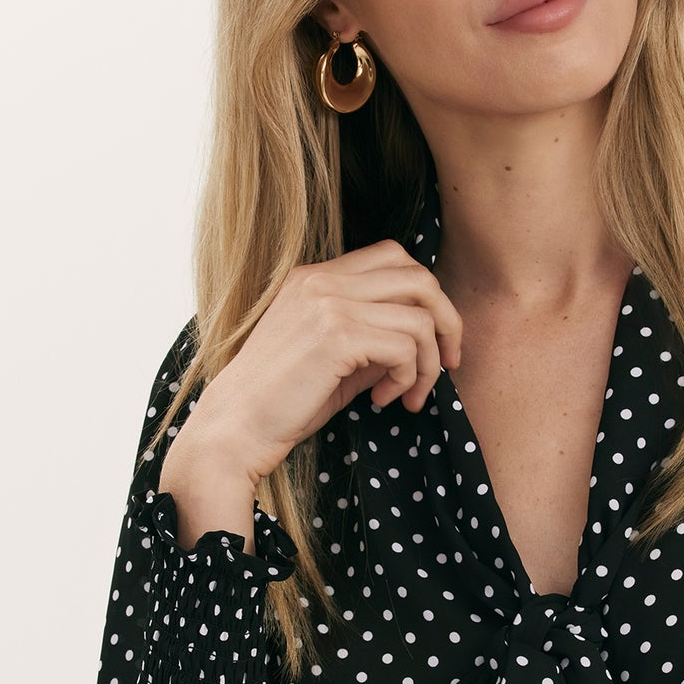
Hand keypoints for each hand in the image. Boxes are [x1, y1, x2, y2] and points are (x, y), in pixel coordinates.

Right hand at [169, 240, 464, 486]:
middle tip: (447, 364)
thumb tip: (427, 339)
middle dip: (447, 322)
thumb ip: (373, 335)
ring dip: (429, 363)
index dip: (427, 296)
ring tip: (408, 395)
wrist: (236, 427)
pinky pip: (406, 347)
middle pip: (419, 276)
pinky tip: (382, 400)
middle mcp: (322, 280)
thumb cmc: (281, 400)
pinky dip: (409, 378)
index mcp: (315, 276)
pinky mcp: (336, 336)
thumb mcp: (332, 355)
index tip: (433, 341)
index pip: (394, 256)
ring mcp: (328, 304)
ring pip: (420, 316)